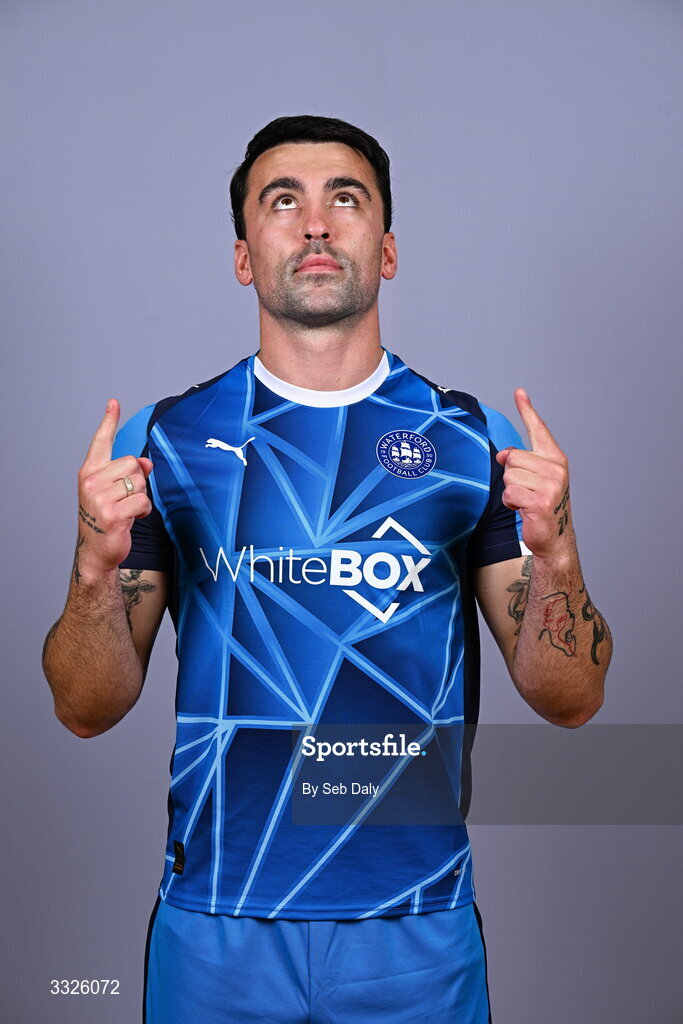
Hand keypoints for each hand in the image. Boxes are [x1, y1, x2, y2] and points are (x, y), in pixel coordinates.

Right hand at [76, 399, 153, 573]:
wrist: (96, 550)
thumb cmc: (106, 517)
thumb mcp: (113, 491)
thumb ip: (127, 473)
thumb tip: (146, 463)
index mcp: (89, 472)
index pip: (100, 442)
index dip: (108, 421)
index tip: (113, 402)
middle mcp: (91, 482)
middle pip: (132, 463)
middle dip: (137, 480)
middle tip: (126, 498)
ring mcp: (100, 498)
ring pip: (139, 482)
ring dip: (140, 497)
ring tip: (127, 509)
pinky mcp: (113, 514)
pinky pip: (142, 501)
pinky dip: (143, 511)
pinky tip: (132, 518)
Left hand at [495, 388, 571, 559]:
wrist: (554, 538)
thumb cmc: (541, 506)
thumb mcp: (533, 479)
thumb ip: (520, 462)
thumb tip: (502, 455)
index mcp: (555, 459)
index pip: (538, 430)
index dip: (527, 410)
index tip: (519, 392)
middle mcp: (556, 468)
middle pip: (512, 457)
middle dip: (512, 476)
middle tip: (525, 491)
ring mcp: (551, 485)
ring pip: (509, 476)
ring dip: (511, 492)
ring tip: (526, 501)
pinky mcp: (540, 501)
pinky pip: (509, 493)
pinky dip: (511, 504)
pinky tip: (524, 510)